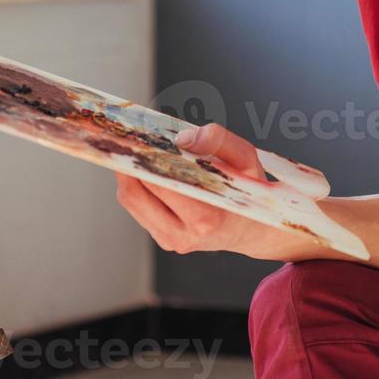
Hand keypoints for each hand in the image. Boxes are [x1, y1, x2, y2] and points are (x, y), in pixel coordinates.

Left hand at [114, 123, 311, 259]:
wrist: (253, 230)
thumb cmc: (251, 192)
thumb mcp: (247, 160)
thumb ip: (220, 141)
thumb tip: (182, 138)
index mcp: (207, 218)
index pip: (161, 184)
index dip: (144, 159)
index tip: (135, 137)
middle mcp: (184, 235)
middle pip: (136, 194)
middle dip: (128, 163)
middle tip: (125, 137)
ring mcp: (171, 241)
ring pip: (131, 200)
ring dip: (129, 172)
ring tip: (132, 148)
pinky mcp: (164, 240)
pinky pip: (138, 207)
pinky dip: (137, 184)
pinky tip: (144, 167)